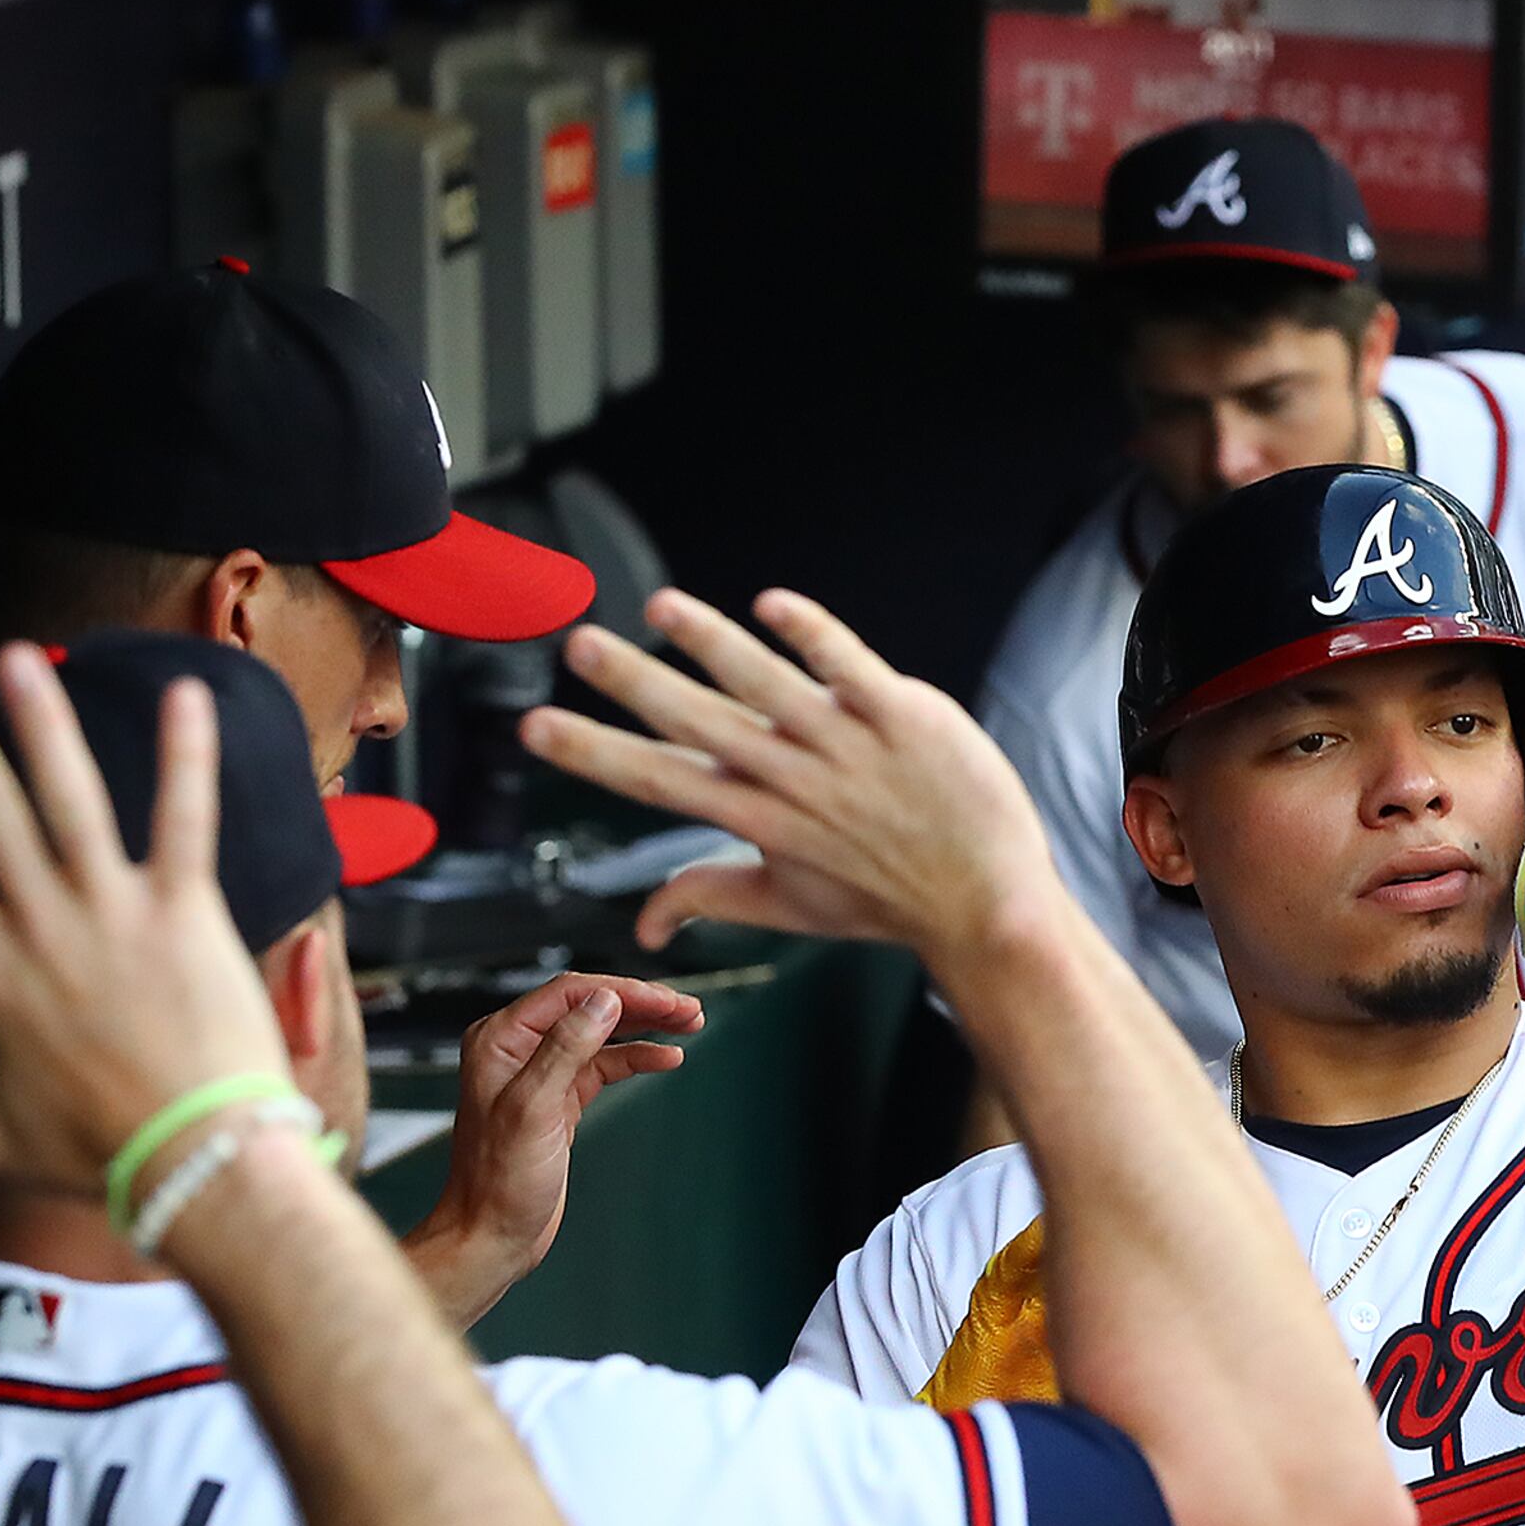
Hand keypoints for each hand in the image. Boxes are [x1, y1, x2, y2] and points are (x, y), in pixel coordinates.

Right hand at [0, 648, 295, 1188]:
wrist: (200, 1159)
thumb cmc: (104, 1150)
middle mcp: (42, 927)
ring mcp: (114, 912)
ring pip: (67, 799)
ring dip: (40, 724)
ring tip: (17, 659)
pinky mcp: (186, 910)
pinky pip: (186, 818)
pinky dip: (188, 754)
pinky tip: (189, 693)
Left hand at [403, 972, 703, 1315]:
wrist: (493, 1232)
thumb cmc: (499, 1180)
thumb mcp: (534, 1108)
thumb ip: (566, 1048)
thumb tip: (604, 1001)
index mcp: (500, 1039)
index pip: (569, 994)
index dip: (622, 991)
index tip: (665, 999)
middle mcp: (518, 1048)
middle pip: (590, 1008)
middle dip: (642, 1004)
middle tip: (688, 1009)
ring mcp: (540, 1073)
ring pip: (602, 1034)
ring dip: (646, 1026)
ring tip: (689, 1024)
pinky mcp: (560, 1099)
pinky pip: (604, 1065)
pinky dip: (637, 1058)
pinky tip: (666, 1057)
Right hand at [523, 589, 1065, 962]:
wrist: (987, 901)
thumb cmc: (887, 901)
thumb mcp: (790, 906)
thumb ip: (708, 896)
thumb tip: (643, 923)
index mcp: (758, 818)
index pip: (659, 779)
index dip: (594, 752)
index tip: (537, 727)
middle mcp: (794, 779)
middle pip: (698, 720)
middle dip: (634, 682)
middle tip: (578, 645)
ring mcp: (849, 743)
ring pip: (767, 681)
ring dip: (711, 641)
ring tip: (660, 609)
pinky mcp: (903, 715)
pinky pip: (849, 665)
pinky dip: (812, 634)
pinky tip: (771, 602)